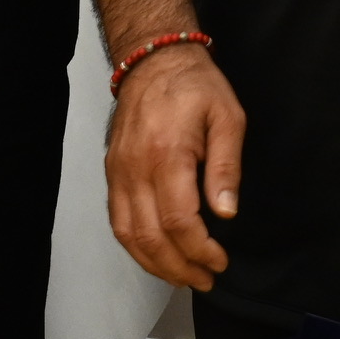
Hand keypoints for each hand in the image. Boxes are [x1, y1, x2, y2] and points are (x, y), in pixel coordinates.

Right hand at [105, 44, 246, 291]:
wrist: (153, 59)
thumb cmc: (195, 86)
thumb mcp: (227, 117)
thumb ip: (226, 166)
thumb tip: (225, 213)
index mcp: (167, 154)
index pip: (178, 220)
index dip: (200, 250)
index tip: (219, 261)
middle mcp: (135, 168)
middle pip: (150, 236)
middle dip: (180, 267)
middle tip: (205, 279)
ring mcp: (118, 172)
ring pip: (128, 235)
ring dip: (155, 264)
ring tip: (183, 277)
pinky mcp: (112, 173)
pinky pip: (117, 220)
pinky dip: (135, 246)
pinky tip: (156, 256)